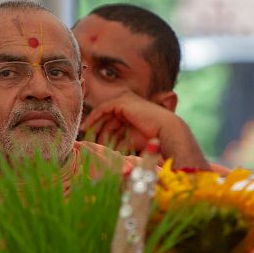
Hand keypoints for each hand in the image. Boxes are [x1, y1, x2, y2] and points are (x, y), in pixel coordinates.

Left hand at [81, 92, 206, 166]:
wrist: (166, 132)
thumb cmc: (153, 141)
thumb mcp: (130, 141)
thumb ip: (118, 141)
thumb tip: (105, 150)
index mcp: (132, 114)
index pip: (111, 122)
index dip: (100, 133)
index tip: (92, 144)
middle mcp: (128, 106)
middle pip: (106, 119)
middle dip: (96, 131)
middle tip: (88, 142)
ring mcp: (125, 102)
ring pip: (103, 114)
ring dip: (94, 127)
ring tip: (87, 138)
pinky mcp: (122, 101)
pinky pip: (102, 109)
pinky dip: (93, 118)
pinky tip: (86, 128)